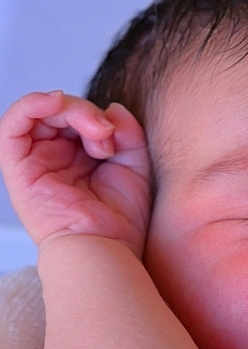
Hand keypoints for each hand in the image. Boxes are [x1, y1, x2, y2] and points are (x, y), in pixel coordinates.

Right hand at [0, 91, 150, 256]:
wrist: (107, 247)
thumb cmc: (121, 217)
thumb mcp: (134, 164)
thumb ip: (127, 132)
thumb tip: (111, 108)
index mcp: (81, 158)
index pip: (81, 118)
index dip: (98, 115)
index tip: (116, 135)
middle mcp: (56, 158)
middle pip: (61, 112)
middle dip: (87, 112)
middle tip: (106, 134)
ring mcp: (37, 162)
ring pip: (41, 113)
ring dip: (70, 109)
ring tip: (95, 130)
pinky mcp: (19, 169)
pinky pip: (12, 125)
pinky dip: (31, 104)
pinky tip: (56, 101)